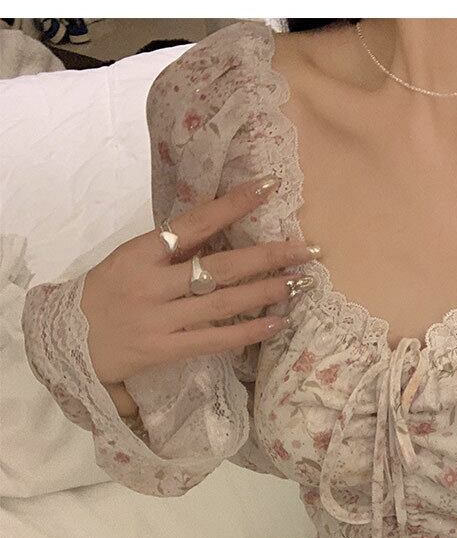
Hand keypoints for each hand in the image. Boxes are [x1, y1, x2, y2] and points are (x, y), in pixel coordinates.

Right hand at [81, 177, 318, 386]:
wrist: (67, 340)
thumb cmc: (105, 294)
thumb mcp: (129, 259)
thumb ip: (171, 248)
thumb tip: (222, 230)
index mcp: (141, 251)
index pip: (196, 221)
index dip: (235, 204)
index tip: (271, 187)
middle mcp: (152, 283)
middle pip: (220, 265)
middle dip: (268, 256)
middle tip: (307, 249)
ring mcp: (159, 318)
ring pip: (222, 301)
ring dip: (266, 291)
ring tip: (299, 282)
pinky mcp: (165, 349)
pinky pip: (215, 339)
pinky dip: (248, 332)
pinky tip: (276, 323)